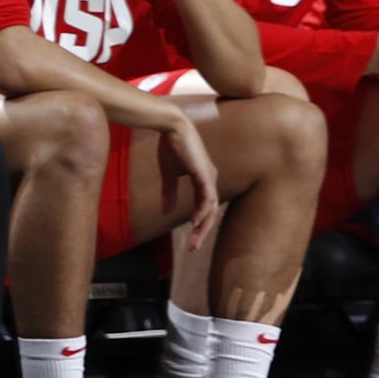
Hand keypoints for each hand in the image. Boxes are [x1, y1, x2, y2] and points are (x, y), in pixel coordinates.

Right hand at [157, 108, 219, 246]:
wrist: (171, 128)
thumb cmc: (171, 148)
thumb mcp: (169, 175)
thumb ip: (169, 193)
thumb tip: (167, 211)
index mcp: (204, 181)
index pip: (205, 209)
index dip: (198, 226)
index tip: (190, 242)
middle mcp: (210, 180)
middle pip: (211, 212)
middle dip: (202, 232)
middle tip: (193, 249)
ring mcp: (209, 177)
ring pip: (211, 208)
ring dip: (203, 226)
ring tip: (195, 241)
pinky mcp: (204, 173)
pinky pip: (207, 196)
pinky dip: (203, 210)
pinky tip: (197, 222)